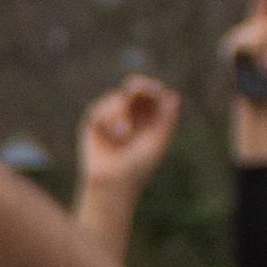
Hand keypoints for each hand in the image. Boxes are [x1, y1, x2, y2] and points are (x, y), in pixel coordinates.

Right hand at [76, 76, 181, 195]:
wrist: (115, 180)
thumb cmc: (139, 165)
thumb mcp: (158, 140)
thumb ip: (167, 118)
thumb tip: (172, 95)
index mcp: (147, 118)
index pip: (150, 96)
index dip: (152, 89)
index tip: (156, 89)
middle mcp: (129, 115)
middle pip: (133, 90)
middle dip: (138, 87)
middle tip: (136, 86)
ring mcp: (110, 117)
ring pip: (118, 98)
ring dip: (122, 111)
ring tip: (126, 132)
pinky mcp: (94, 122)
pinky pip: (102, 108)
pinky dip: (111, 119)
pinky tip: (117, 134)